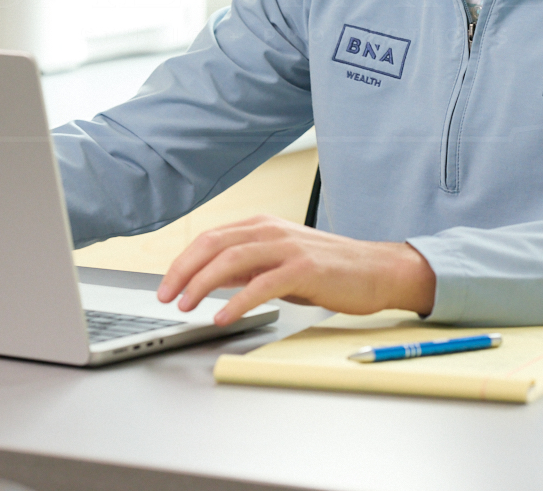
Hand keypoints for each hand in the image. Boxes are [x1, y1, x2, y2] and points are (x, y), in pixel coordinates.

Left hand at [156, 215, 435, 326]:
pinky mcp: (304, 269)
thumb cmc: (330, 270)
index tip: (166, 284)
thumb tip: (212, 281)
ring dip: (202, 284)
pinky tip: (223, 316)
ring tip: (186, 305)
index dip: (183, 261)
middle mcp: (272, 230)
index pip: (210, 238)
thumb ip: (248, 268)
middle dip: (183, 271)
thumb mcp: (281, 263)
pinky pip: (262, 284)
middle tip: (165, 296)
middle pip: (214, 244)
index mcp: (263, 226)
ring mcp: (288, 247)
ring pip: (232, 259)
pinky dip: (237, 301)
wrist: (377, 271)